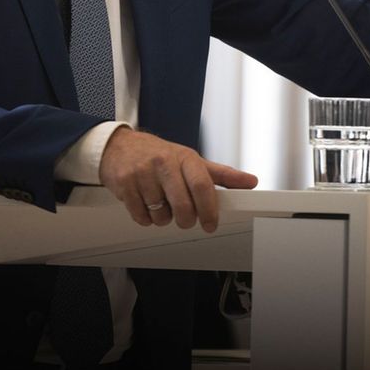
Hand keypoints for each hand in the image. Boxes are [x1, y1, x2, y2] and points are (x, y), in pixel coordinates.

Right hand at [98, 127, 258, 232]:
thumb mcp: (191, 160)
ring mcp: (142, 173)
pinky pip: (141, 216)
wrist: (119, 146)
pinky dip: (146, 218)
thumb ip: (222, 174)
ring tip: (160, 203)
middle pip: (183, 206)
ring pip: (161, 215)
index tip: (211, 224)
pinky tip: (145, 204)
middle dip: (186, 220)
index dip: (209, 210)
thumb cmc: (158, 154)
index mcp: (184, 157)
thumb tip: (250, 181)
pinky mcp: (124, 184)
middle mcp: (163, 162)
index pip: (202, 186)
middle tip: (184, 218)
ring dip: (163, 218)